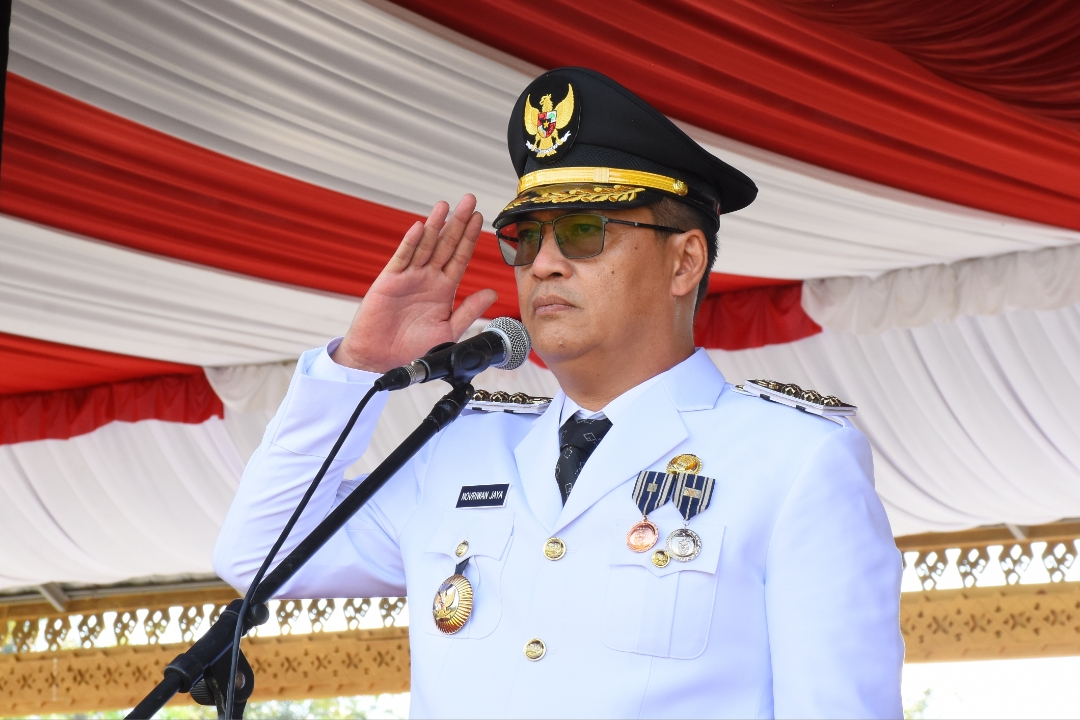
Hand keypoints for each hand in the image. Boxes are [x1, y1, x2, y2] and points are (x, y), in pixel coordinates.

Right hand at [332, 195, 497, 372]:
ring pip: (425, 246)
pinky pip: (402, 258)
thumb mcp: (449, 330)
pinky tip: (420, 228)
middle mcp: (427, 279)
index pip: (460, 257)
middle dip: (458, 223)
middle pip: (445, 244)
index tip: (481, 219)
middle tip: (469, 201)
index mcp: (443, 289)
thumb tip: (492, 293)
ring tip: (445, 206)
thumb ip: (469, 310)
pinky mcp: (389, 281)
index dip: (470, 238)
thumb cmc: (413, 349)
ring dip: (435, 225)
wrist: (382, 360)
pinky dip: (410, 243)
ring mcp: (408, 277)